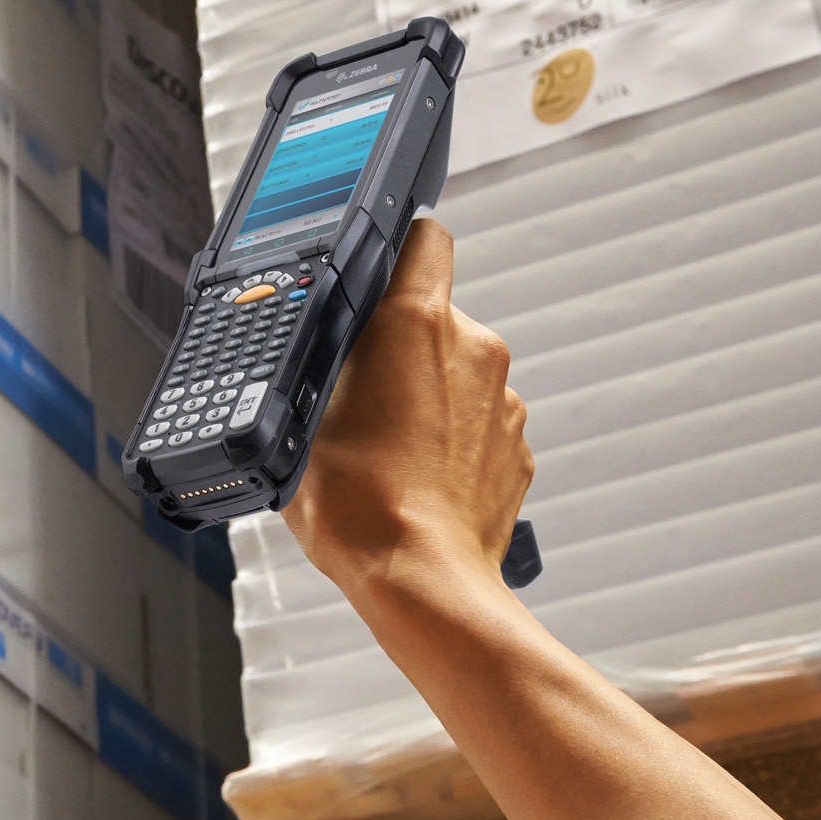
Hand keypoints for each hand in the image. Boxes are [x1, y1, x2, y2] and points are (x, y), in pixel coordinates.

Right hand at [280, 219, 531, 593]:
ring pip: (458, 375)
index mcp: (414, 323)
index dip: (398, 246)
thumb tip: (324, 354)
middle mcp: (473, 347)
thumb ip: (322, 370)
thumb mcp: (301, 423)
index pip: (423, 237)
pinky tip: (419, 479)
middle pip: (434, 316)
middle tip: (359, 396)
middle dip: (400, 347)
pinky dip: (453, 442)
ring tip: (387, 451)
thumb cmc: (361, 509)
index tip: (378, 268)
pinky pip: (479, 425)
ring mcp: (505, 399)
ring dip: (427, 398)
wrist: (423, 582)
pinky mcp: (519, 447)